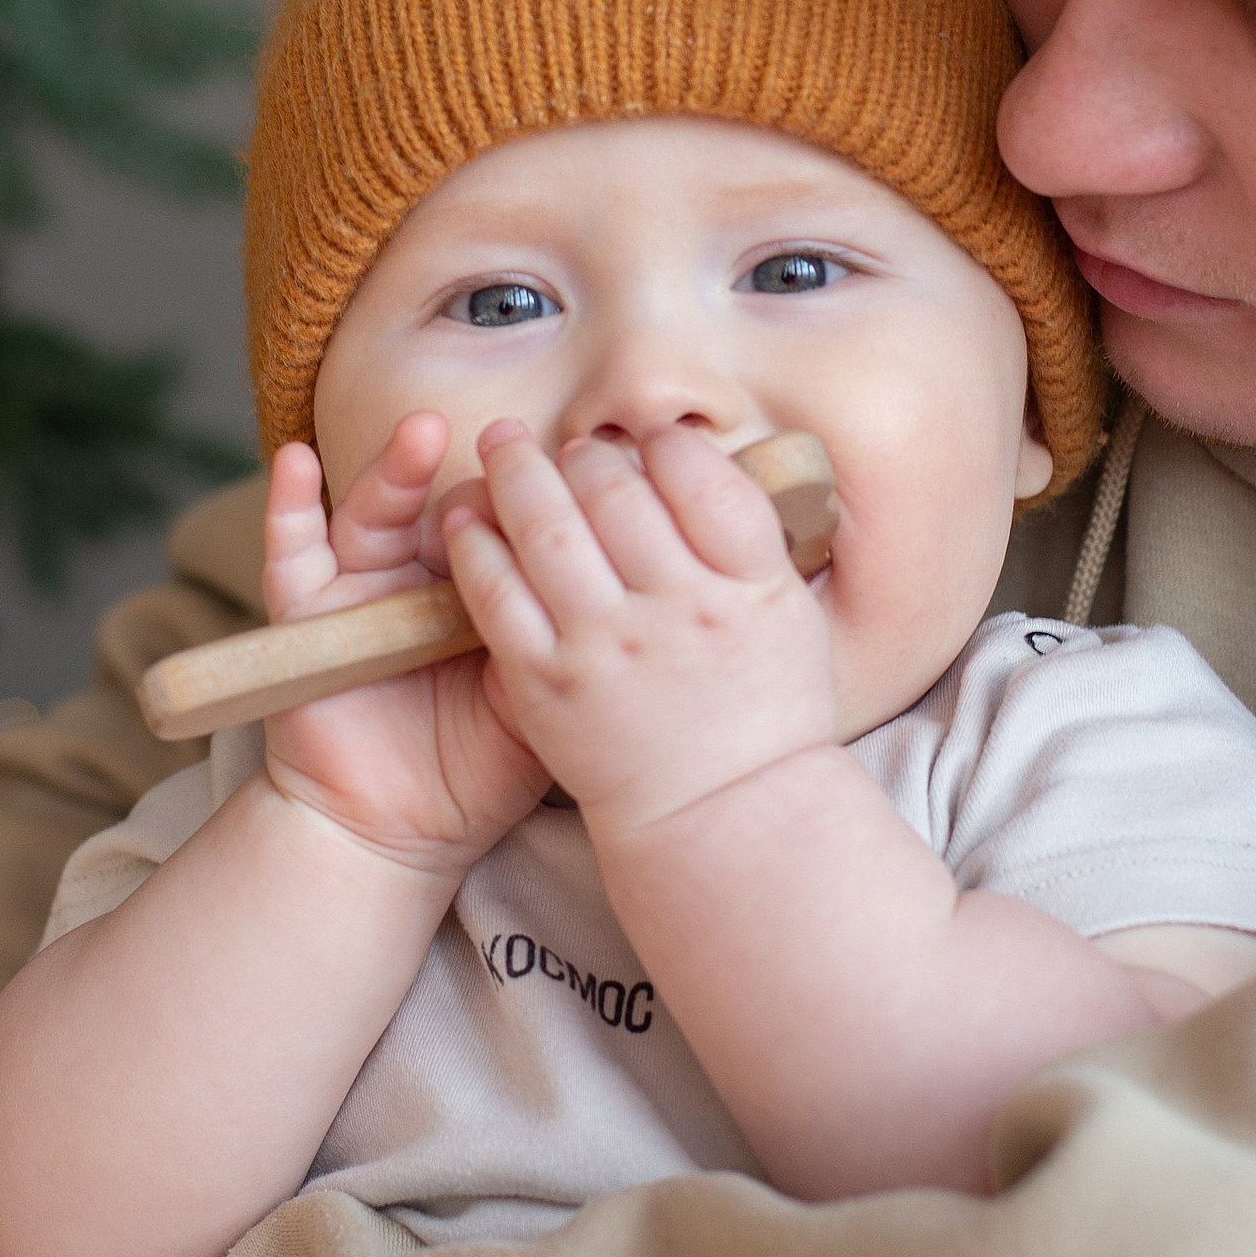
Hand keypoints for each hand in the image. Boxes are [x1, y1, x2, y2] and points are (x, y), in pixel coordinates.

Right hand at [258, 423, 547, 868]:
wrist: (397, 835)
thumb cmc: (477, 771)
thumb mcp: (538, 702)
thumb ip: (564, 641)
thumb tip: (628, 580)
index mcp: (484, 590)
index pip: (509, 526)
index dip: (536, 500)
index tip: (576, 471)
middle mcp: (422, 576)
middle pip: (448, 506)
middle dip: (476, 478)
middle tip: (508, 447)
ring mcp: (360, 588)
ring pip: (376, 513)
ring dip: (394, 469)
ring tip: (421, 432)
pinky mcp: (302, 613)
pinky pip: (289, 551)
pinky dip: (286, 505)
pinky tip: (294, 461)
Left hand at [444, 420, 835, 833]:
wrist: (723, 813)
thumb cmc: (765, 708)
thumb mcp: (788, 611)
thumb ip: (749, 535)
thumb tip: (696, 457)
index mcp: (747, 582)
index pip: (696, 474)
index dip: (663, 444)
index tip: (649, 443)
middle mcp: (676, 607)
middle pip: (615, 492)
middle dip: (586, 454)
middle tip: (573, 447)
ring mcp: (604, 645)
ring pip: (547, 528)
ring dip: (518, 474)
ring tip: (503, 446)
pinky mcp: (544, 683)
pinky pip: (496, 595)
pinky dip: (476, 547)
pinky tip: (467, 519)